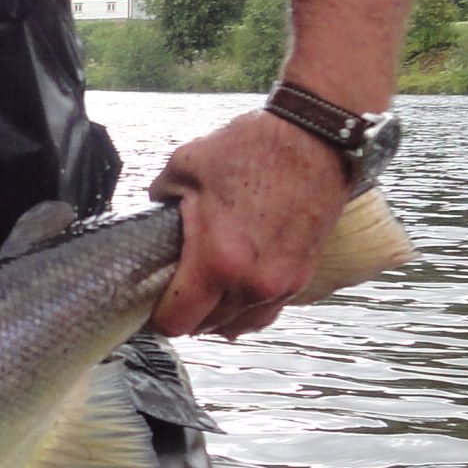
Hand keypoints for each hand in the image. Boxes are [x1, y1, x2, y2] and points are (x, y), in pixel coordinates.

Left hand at [146, 108, 350, 338]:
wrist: (317, 140)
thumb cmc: (254, 149)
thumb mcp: (184, 166)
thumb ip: (159, 200)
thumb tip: (153, 217)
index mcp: (218, 261)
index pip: (177, 322)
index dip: (157, 316)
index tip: (150, 300)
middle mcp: (253, 284)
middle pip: (205, 328)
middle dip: (184, 313)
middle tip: (172, 290)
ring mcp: (282, 285)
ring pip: (236, 326)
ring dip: (215, 316)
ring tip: (201, 292)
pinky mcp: (302, 277)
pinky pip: (264, 313)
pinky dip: (244, 310)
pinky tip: (231, 294)